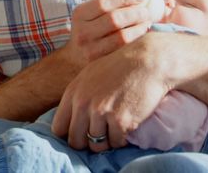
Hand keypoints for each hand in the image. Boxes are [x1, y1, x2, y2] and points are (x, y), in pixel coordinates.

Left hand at [51, 32, 174, 151]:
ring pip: (96, 146)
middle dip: (87, 142)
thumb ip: (78, 96)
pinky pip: (116, 143)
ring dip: (106, 141)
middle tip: (100, 135)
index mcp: (73, 92)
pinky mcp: (120, 122)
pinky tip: (128, 125)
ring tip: (115, 128)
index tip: (81, 134)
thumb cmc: (120, 67)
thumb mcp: (89, 75)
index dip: (69, 134)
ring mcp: (101, 113)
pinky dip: (122, 139)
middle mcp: (83, 103)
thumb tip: (71, 121)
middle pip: (75, 141)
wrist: (148, 61)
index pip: (58, 128)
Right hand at [60, 0, 152, 70]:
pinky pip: (122, 52)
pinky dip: (136, 42)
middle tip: (147, 10)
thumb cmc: (92, 24)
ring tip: (148, 21)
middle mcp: (81, 31)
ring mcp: (89, 49)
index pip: (103, 2)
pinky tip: (143, 35)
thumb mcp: (93, 6)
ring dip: (139, 28)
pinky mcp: (99, 63)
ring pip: (120, 37)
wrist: (76, 56)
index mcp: (79, 13)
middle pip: (114, 20)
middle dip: (135, 13)